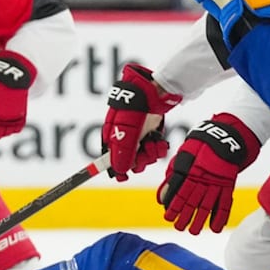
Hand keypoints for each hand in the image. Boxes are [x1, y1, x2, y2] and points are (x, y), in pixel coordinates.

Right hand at [102, 62, 181, 180]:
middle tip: (145, 152)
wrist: (155, 91)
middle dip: (139, 160)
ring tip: (154, 143)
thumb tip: (119, 171)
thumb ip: (123, 151)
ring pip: (144, 158)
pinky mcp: (151, 134)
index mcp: (112, 136)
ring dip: (151, 154)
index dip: (116, 169)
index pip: (109, 159)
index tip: (123, 177)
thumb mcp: (127, 130)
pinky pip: (154, 150)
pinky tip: (160, 141)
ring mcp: (138, 136)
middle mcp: (124, 138)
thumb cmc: (136, 107)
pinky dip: (158, 148)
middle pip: (129, 162)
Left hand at [158, 113, 258, 233]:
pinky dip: (220, 216)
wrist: (224, 137)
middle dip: (185, 216)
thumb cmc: (199, 147)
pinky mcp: (228, 185)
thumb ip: (172, 176)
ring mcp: (217, 182)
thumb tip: (161, 198)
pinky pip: (225, 203)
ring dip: (200, 219)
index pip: (180, 191)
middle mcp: (204, 178)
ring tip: (194, 231)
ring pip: (208, 204)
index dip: (174, 205)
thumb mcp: (182, 157)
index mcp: (190, 170)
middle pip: (193, 200)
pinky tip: (215, 227)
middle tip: (178, 227)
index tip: (168, 217)